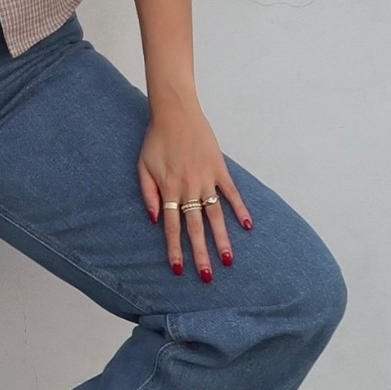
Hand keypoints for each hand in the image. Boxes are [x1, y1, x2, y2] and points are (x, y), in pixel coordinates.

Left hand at [137, 97, 251, 279]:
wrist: (175, 112)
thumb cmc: (156, 140)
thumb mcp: (142, 167)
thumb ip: (148, 194)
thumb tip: (155, 220)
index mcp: (169, 190)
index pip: (172, 227)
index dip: (175, 250)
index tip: (178, 270)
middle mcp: (189, 188)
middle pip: (195, 228)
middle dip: (200, 254)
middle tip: (206, 277)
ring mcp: (206, 179)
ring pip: (215, 215)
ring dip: (221, 239)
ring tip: (228, 260)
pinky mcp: (219, 168)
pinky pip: (231, 192)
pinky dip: (240, 209)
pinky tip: (247, 226)